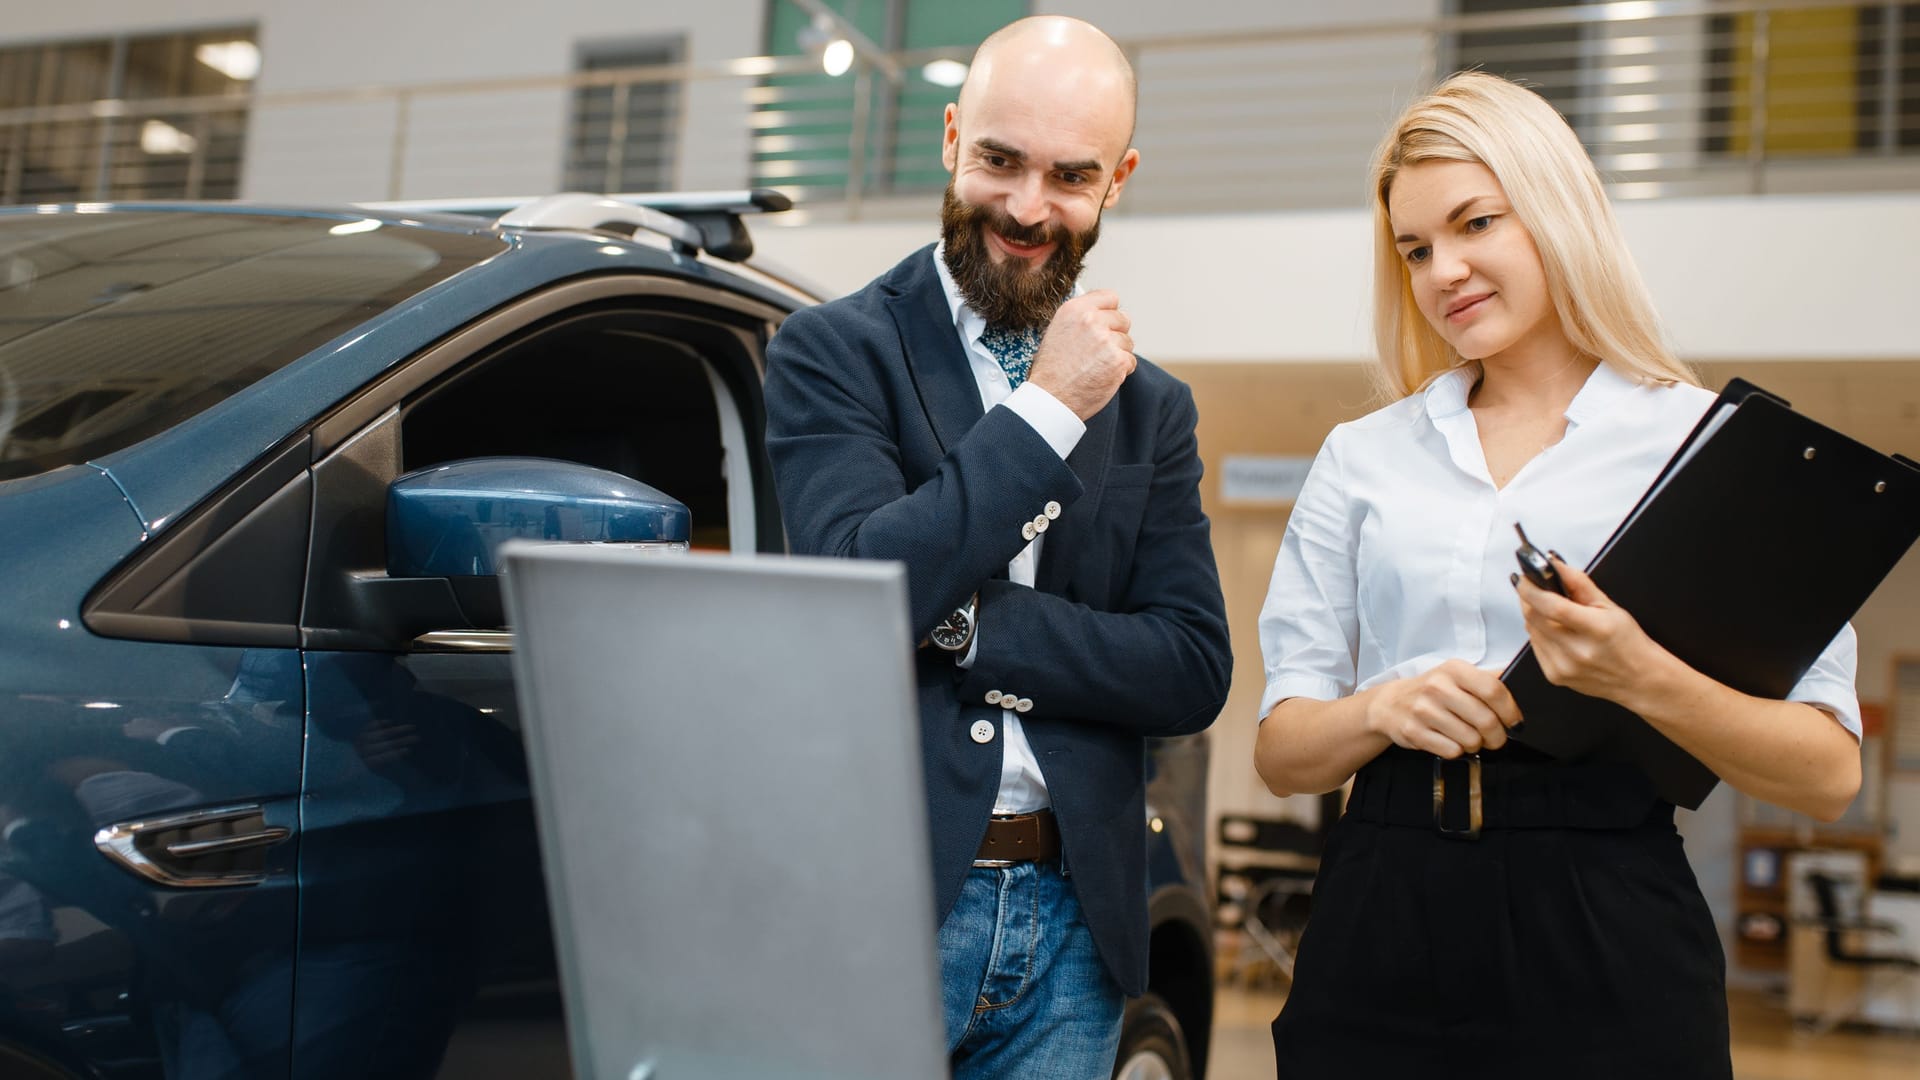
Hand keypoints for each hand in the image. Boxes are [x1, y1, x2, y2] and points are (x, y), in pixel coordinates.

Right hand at [1025, 290, 1135, 419]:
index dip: (1110, 312)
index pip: (1110, 297)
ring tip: (1097, 366)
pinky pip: (1130, 361)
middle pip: (1123, 319)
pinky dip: (1121, 371)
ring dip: (1118, 354)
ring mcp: (1106, 340)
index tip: (1106, 324)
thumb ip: (1081, 318)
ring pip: (1127, 342)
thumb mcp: (1057, 331)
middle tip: (1099, 351)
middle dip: (1115, 334)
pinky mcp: (1118, 361)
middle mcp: (1091, 320)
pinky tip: (1102, 376)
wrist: (1051, 398)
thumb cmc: (1051, 369)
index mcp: (1075, 309)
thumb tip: (1103, 313)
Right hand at [1362, 659, 1520, 757]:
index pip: (1493, 690)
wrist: (1390, 704)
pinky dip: (1456, 751)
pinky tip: (1450, 741)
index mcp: (1454, 670)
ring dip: (1476, 745)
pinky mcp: (1414, 731)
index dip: (1510, 711)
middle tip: (1494, 738)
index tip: (1514, 722)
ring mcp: (1423, 710)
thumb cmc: (1431, 691)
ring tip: (1468, 737)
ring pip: (1470, 740)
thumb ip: (1487, 679)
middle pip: (1486, 720)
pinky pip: (1452, 751)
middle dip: (1497, 736)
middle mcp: (1437, 687)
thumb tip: (1522, 682)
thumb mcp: (1456, 676)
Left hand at [1514, 555, 1665, 705]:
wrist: (1639, 680)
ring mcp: (1564, 667)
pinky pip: (1535, 646)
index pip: (1553, 607)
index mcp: (1597, 630)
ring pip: (1531, 630)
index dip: (1532, 590)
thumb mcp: (1611, 607)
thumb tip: (1555, 565)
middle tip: (1534, 588)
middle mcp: (1578, 651)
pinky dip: (1539, 633)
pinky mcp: (1555, 676)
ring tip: (1551, 611)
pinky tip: (1555, 631)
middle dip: (1529, 598)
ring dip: (1534, 615)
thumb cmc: (1629, 643)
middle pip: (1534, 617)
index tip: (1523, 578)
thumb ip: (1580, 583)